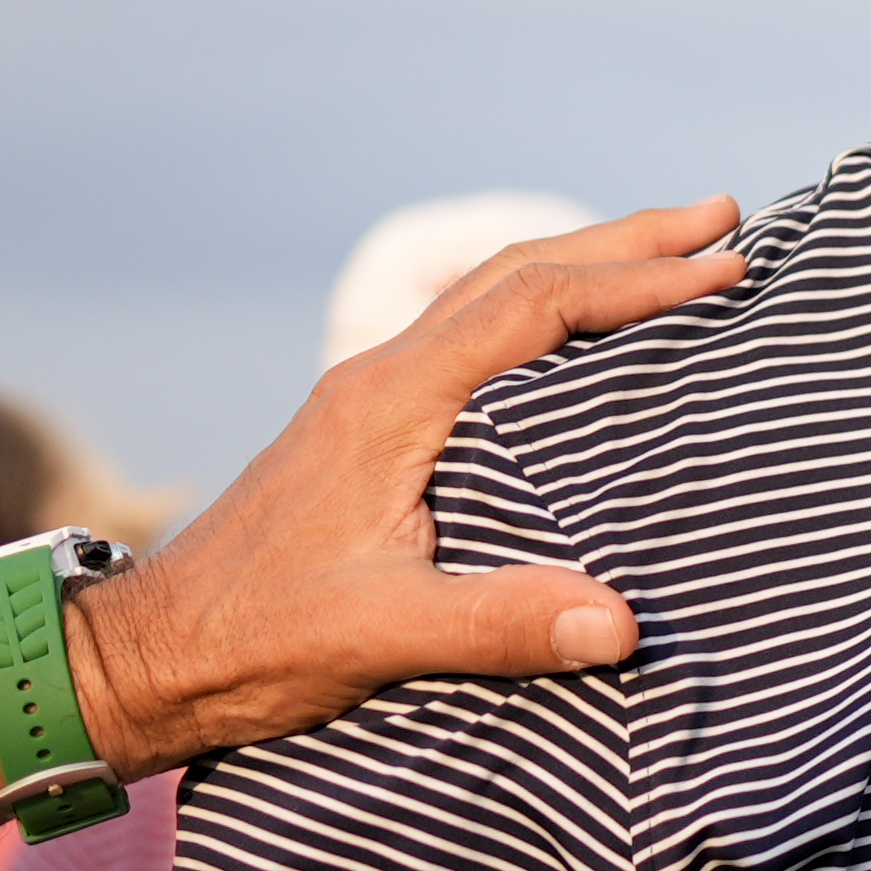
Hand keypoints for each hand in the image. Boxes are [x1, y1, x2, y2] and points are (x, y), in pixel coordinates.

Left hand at [75, 199, 745, 765]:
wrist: (146, 656)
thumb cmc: (250, 641)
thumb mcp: (377, 635)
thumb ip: (500, 622)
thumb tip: (624, 623)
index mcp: (389, 401)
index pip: (532, 307)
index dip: (634, 283)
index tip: (721, 267)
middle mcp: (380, 378)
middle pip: (518, 273)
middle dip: (625, 241)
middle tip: (724, 214)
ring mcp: (371, 398)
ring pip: (492, 296)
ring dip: (586, 265)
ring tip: (673, 251)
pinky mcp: (369, 430)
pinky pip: (473, 339)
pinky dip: (545, 313)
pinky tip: (579, 338)